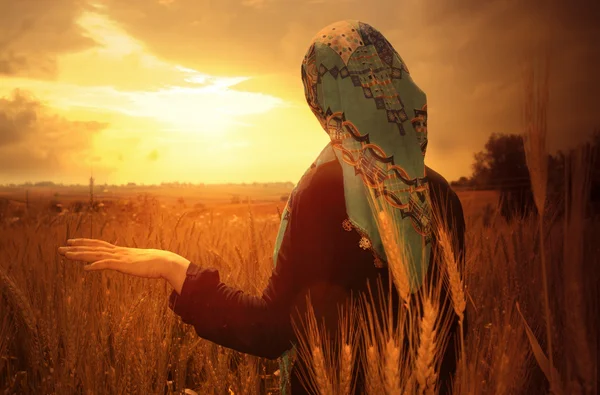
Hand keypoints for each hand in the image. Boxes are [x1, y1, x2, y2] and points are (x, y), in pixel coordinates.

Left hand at [58, 239, 190, 292]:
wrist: (165, 262)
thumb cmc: (155, 263)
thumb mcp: (139, 262)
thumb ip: (131, 262)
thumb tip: (131, 264)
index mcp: (120, 251)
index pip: (98, 244)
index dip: (84, 243)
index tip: (72, 242)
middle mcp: (118, 252)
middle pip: (93, 248)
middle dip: (76, 248)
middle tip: (60, 249)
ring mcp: (120, 257)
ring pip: (96, 254)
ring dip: (80, 255)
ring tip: (65, 255)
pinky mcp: (124, 264)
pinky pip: (107, 264)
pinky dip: (95, 265)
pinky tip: (85, 268)